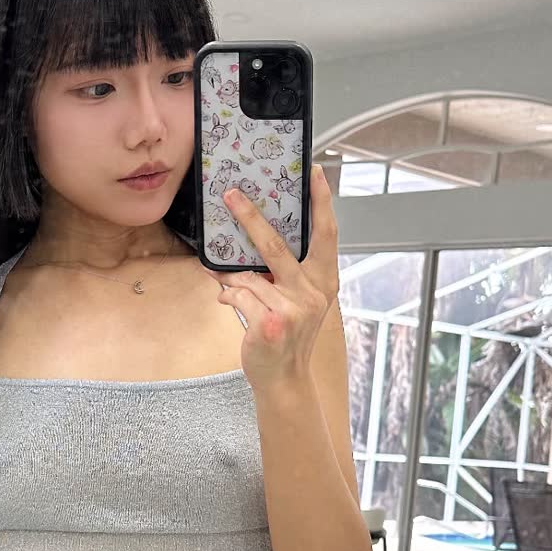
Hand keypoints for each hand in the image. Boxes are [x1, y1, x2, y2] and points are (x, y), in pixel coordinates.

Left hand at [204, 165, 339, 393]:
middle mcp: (313, 292)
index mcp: (323, 281)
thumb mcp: (295, 301)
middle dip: (250, 218)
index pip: (326, 234)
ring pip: (247, 277)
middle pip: (276, 246)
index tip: (316, 172)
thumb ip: (281, 275)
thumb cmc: (286, 335)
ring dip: (232, 280)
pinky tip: (227, 303)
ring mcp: (293, 309)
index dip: (322, 202)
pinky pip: (238, 296)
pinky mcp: (271, 323)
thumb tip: (246, 246)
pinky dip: (228, 297)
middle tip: (231, 195)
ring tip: (225, 284)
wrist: (283, 378)